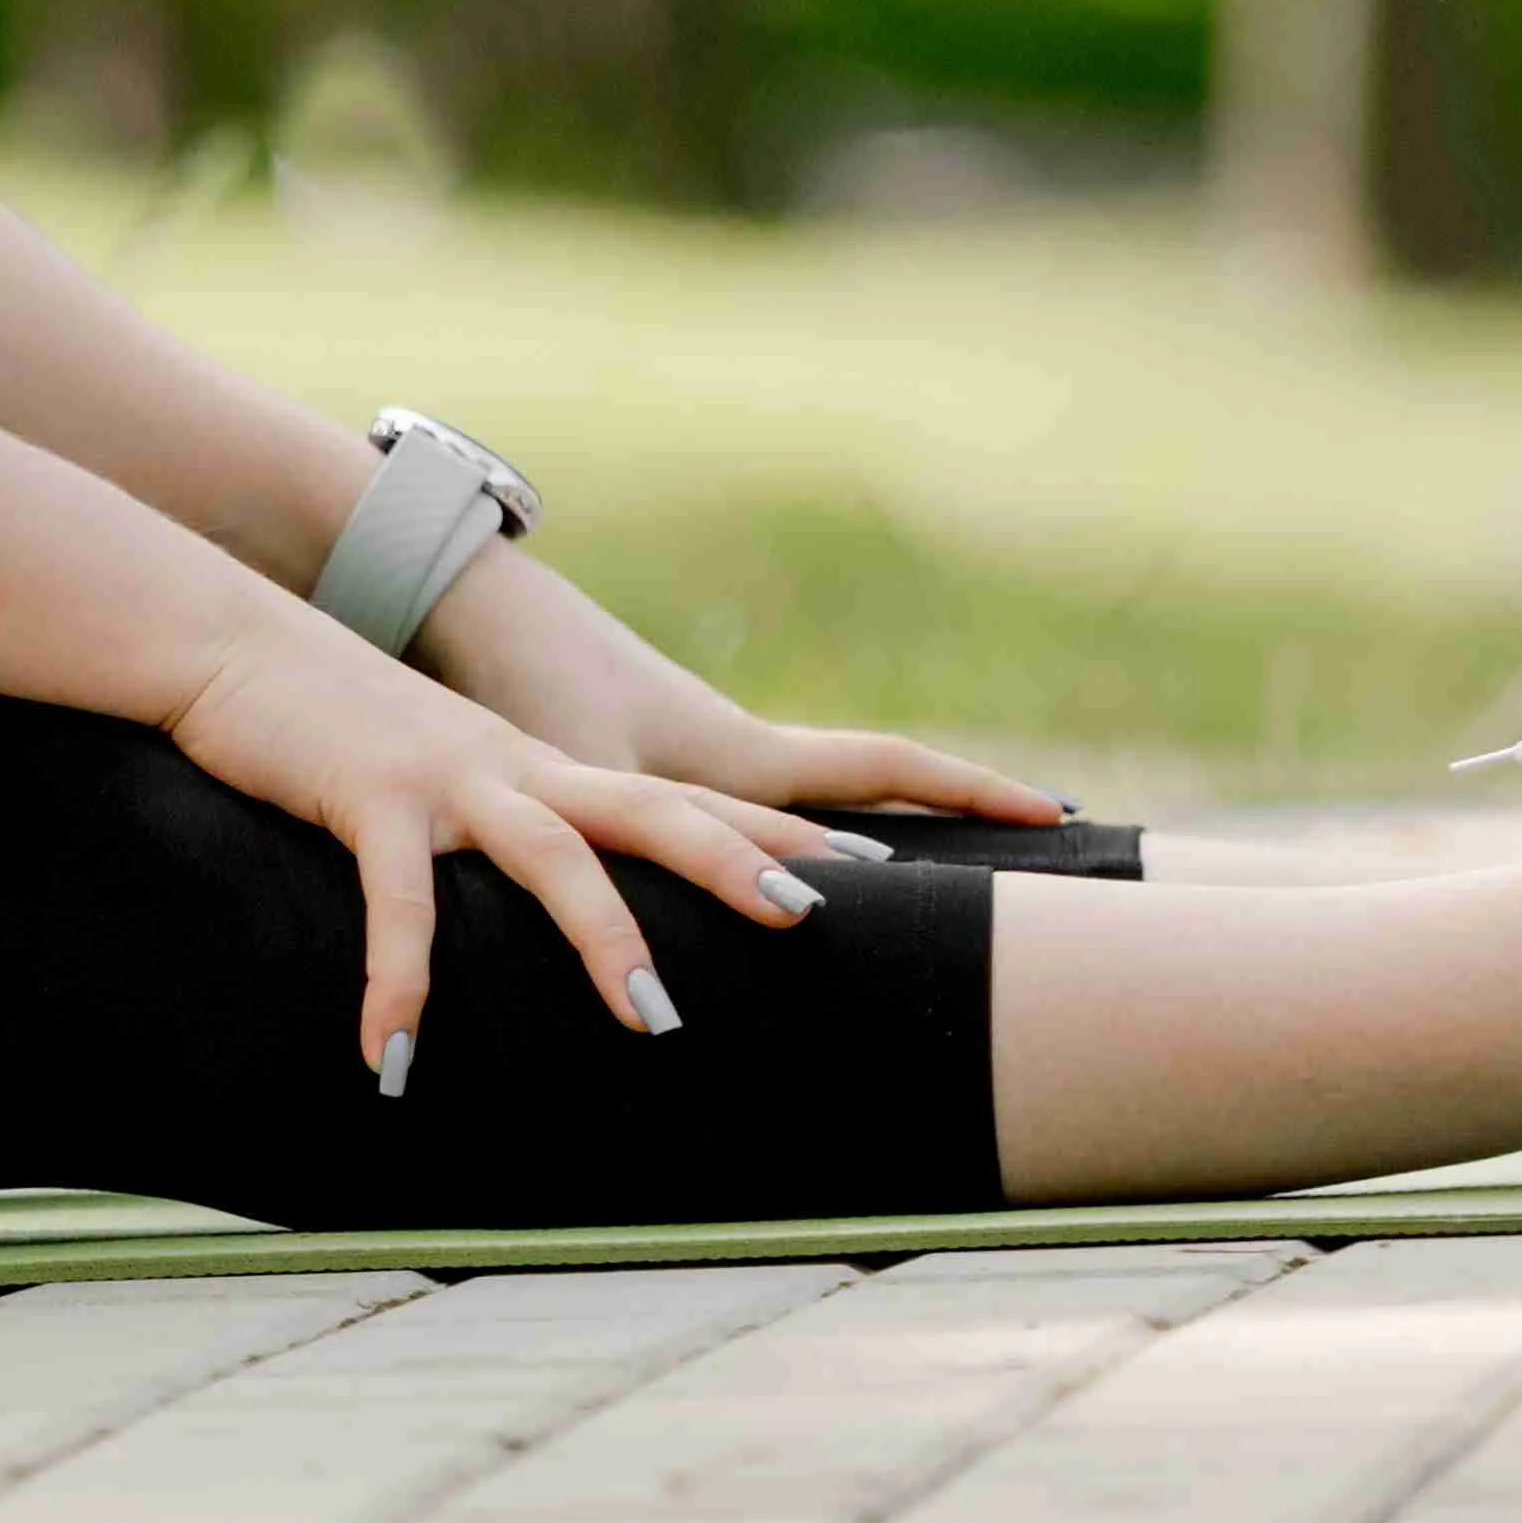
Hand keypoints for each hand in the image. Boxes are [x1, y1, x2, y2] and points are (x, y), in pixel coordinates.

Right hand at [160, 612, 834, 1083]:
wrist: (236, 645)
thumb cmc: (341, 730)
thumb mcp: (444, 780)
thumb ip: (502, 832)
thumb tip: (548, 917)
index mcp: (547, 770)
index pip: (686, 799)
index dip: (772, 835)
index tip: (873, 872)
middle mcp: (519, 769)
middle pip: (652, 810)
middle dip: (734, 864)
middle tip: (810, 919)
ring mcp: (449, 777)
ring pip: (553, 856)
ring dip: (605, 939)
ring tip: (652, 1024)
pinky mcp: (368, 795)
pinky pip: (398, 902)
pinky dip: (398, 983)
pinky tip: (390, 1060)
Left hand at [414, 547, 1059, 846]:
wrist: (463, 612)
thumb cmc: (526, 689)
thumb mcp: (596, 774)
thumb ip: (656, 847)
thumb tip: (742, 910)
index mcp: (742, 755)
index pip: (888, 770)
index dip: (973, 792)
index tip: (1058, 811)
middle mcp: (733, 755)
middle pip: (870, 791)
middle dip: (947, 823)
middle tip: (1039, 857)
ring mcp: (693, 758)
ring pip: (798, 818)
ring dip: (857, 852)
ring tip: (917, 910)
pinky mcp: (639, 769)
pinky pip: (730, 826)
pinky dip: (764, 862)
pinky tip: (769, 899)